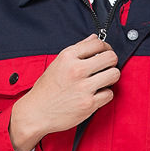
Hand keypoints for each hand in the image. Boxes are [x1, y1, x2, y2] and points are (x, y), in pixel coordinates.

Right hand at [8, 35, 119, 150]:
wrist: (36, 113)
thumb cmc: (46, 89)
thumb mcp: (58, 63)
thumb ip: (77, 49)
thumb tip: (94, 38)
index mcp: (68, 57)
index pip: (98, 43)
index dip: (106, 47)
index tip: (105, 53)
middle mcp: (76, 70)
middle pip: (110, 58)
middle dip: (111, 62)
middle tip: (106, 68)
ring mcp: (84, 87)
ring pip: (114, 75)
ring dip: (111, 78)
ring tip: (102, 81)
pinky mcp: (89, 103)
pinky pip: (109, 94)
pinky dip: (104, 95)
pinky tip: (95, 95)